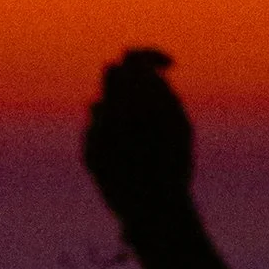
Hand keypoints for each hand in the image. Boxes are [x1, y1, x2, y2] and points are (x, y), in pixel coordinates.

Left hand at [83, 48, 196, 229]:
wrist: (154, 211)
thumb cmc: (174, 167)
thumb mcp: (181, 126)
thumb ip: (164, 93)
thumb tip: (148, 73)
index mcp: (140, 100)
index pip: (135, 58)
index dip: (150, 57)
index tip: (166, 68)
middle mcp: (113, 111)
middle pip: (112, 73)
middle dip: (129, 80)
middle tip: (146, 94)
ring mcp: (97, 131)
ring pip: (100, 103)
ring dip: (118, 111)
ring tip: (139, 139)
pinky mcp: (87, 151)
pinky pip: (95, 130)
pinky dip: (110, 135)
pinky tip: (127, 158)